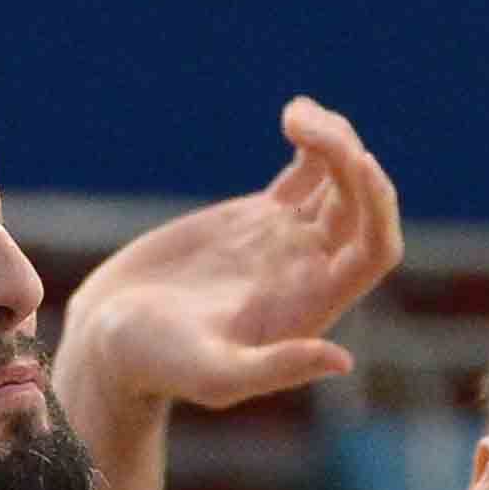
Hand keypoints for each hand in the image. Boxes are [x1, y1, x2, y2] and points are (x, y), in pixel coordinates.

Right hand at [58, 100, 403, 415]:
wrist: (111, 340)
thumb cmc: (156, 366)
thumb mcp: (213, 376)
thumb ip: (275, 370)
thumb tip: (342, 360)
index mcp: (313, 305)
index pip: (375, 250)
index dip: (378, 204)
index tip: (355, 161)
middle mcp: (311, 271)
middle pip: (362, 206)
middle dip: (347, 158)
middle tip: (300, 126)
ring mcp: (287, 241)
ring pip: (340, 181)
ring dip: (334, 139)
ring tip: (294, 115)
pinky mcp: (258, 218)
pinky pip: (308, 171)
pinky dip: (313, 140)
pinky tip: (294, 113)